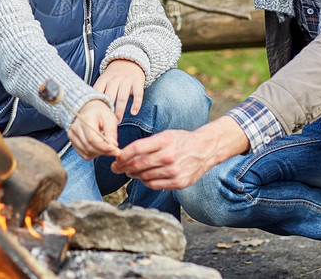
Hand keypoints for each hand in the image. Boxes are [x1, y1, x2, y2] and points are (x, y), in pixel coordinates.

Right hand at [68, 100, 119, 159]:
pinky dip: (93, 154)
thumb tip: (114, 145)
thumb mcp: (110, 118)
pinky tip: (99, 148)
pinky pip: (83, 154)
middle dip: (104, 152)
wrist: (88, 109)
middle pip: (90, 147)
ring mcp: (72, 135)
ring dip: (99, 153)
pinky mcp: (72, 142)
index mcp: (85, 119)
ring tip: (106, 146)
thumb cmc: (100, 113)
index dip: (105, 147)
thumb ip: (112, 132)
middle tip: (115, 150)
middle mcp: (76, 128)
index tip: (116, 150)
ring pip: (87, 153)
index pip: (92, 139)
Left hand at [93, 59, 144, 120]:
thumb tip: (89, 107)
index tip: (95, 115)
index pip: (97, 91)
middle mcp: (115, 79)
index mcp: (104, 79)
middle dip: (108, 110)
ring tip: (117, 121)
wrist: (130, 60)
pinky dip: (136, 104)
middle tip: (106, 122)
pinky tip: (134, 112)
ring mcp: (126, 80)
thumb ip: (99, 91)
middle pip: (110, 97)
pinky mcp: (137, 81)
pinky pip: (138, 94)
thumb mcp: (104, 79)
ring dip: (120, 111)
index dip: (96, 104)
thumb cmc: (114, 75)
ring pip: (122, 98)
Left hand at [110, 117, 248, 189]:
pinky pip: (154, 185)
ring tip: (131, 172)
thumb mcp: (165, 135)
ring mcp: (174, 171)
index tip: (115, 159)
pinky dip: (146, 182)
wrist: (205, 149)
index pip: (136, 149)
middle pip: (138, 165)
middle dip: (123, 168)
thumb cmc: (181, 141)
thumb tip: (125, 156)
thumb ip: (147, 145)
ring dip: (134, 175)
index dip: (122, 156)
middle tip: (116, 168)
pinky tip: (144, 177)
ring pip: (144, 177)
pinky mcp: (179, 182)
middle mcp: (169, 156)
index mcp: (164, 140)